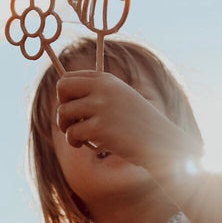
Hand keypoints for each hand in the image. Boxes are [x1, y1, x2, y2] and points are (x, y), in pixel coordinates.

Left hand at [55, 71, 198, 170]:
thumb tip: (62, 95)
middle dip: (61, 106)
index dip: (65, 95)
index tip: (74, 108)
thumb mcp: (120, 99)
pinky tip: (84, 145)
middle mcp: (103, 89)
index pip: (69, 77)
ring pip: (63, 113)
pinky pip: (72, 133)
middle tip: (72, 121)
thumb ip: (97, 93)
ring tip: (78, 136)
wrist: (160, 143)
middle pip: (62, 88)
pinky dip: (74, 142)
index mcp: (107, 80)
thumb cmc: (138, 125)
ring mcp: (101, 107)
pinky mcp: (100, 128)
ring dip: (66, 128)